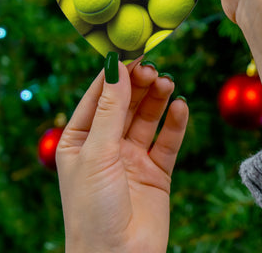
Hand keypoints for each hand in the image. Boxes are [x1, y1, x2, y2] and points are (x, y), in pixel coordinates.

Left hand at [56, 57, 187, 252]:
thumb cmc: (93, 209)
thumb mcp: (97, 152)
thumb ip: (110, 109)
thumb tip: (116, 66)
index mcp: (81, 140)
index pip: (99, 96)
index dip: (115, 74)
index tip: (132, 52)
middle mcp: (107, 145)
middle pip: (126, 104)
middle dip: (139, 85)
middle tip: (153, 69)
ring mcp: (133, 157)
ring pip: (148, 118)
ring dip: (158, 99)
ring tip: (168, 83)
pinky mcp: (157, 170)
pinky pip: (168, 140)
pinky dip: (175, 123)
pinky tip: (181, 107)